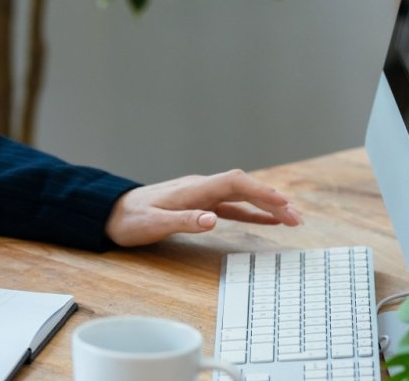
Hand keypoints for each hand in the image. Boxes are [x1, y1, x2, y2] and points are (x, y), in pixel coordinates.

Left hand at [104, 169, 302, 246]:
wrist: (110, 213)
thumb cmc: (130, 220)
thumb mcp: (154, 224)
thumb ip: (183, 221)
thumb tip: (213, 220)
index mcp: (193, 189)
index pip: (234, 183)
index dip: (260, 191)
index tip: (283, 203)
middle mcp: (200, 187)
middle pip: (243, 188)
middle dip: (272, 200)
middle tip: (298, 218)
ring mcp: (200, 195)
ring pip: (241, 196)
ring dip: (266, 206)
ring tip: (292, 219)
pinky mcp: (198, 205)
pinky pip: (231, 206)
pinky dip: (251, 212)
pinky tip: (267, 220)